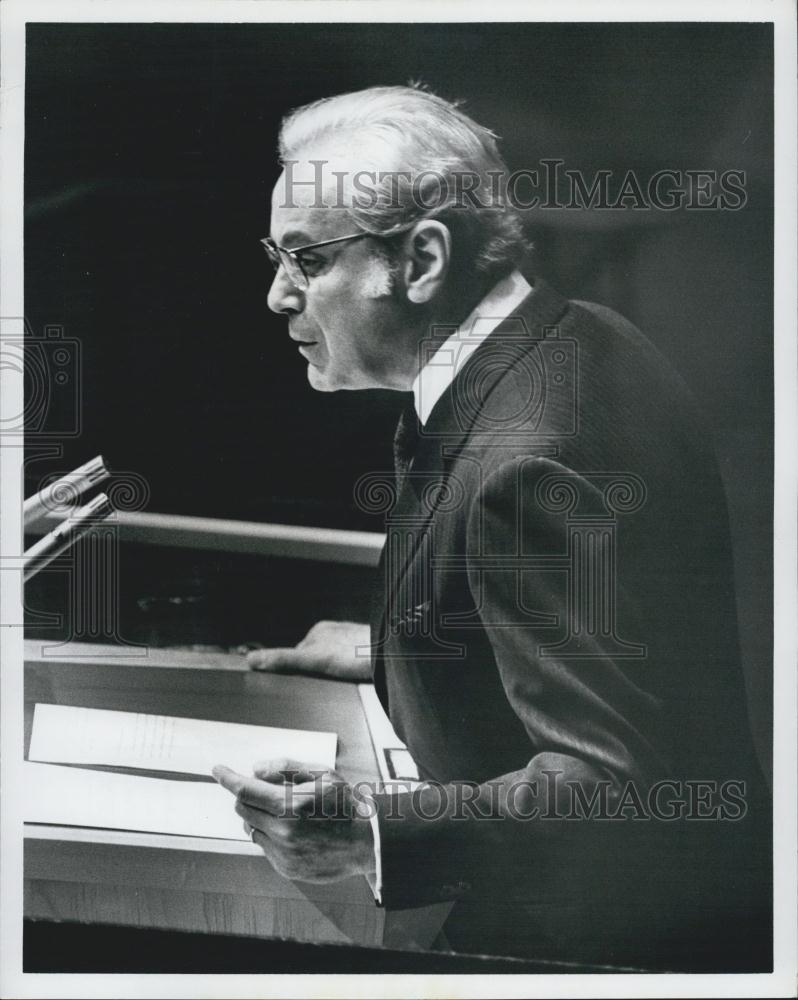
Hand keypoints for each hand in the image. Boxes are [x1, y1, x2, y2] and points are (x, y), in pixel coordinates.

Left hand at [212, 758, 375, 883]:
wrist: (367, 841)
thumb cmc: (347, 804)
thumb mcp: (322, 774)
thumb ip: (286, 768)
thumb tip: (255, 770)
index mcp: (290, 806)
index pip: (245, 791)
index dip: (228, 778)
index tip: (218, 771)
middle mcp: (283, 832)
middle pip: (243, 809)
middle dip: (248, 795)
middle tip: (268, 790)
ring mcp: (283, 854)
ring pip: (252, 829)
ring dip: (260, 817)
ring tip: (287, 812)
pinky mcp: (286, 869)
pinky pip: (265, 847)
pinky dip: (272, 835)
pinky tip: (296, 831)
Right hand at [246, 620, 371, 680]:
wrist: (393, 655)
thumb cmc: (359, 653)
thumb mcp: (314, 659)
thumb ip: (285, 659)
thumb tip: (255, 660)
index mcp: (320, 630)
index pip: (298, 652)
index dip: (296, 669)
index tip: (294, 681)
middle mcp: (337, 632)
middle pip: (316, 657)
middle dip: (316, 671)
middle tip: (321, 685)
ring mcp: (353, 640)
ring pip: (336, 661)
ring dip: (335, 673)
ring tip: (342, 682)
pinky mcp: (368, 651)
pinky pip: (353, 664)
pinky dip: (351, 672)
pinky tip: (356, 679)